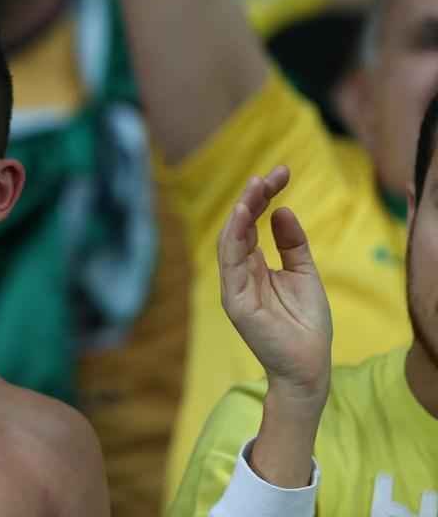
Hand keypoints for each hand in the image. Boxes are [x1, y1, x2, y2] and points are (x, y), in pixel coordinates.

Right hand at [218, 166, 332, 404]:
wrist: (309, 366)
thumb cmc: (306, 324)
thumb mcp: (304, 274)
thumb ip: (291, 244)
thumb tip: (282, 209)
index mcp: (253, 267)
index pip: (251, 224)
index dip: (262, 197)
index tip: (281, 173)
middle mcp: (239, 273)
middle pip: (239, 227)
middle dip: (252, 198)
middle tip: (270, 174)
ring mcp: (233, 286)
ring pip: (230, 240)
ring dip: (241, 211)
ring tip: (255, 187)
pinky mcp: (235, 301)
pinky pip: (230, 262)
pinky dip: (235, 236)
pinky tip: (244, 214)